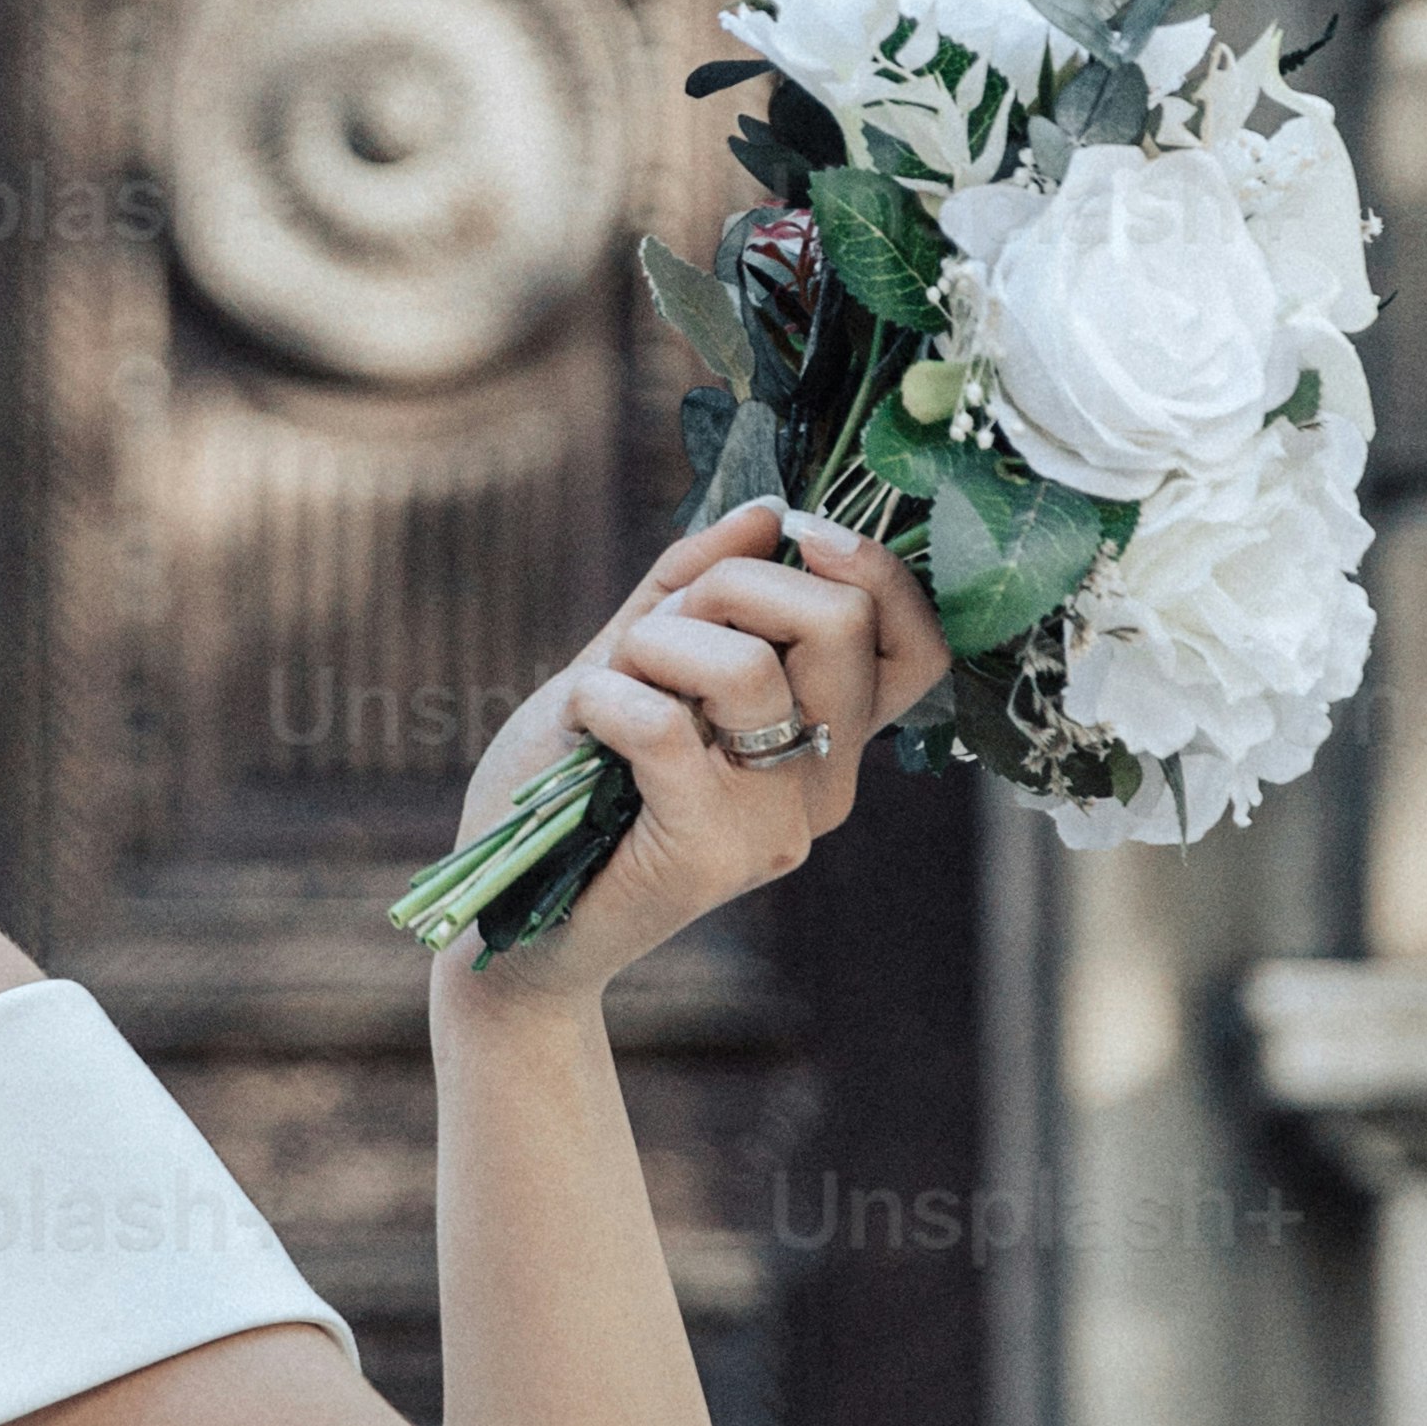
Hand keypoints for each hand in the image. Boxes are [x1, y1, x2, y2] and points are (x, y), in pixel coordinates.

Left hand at [447, 498, 949, 1013]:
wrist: (508, 915)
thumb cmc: (572, 785)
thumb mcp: (633, 661)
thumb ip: (695, 586)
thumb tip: (769, 511)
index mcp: (826, 740)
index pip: (918, 646)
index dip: (875, 570)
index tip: (799, 535)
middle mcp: (821, 787)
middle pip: (840, 626)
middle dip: (730, 586)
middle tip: (655, 636)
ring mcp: (774, 826)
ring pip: (749, 667)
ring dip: (654, 645)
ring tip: (608, 690)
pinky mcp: (711, 856)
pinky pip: (663, 724)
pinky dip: (602, 697)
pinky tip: (579, 725)